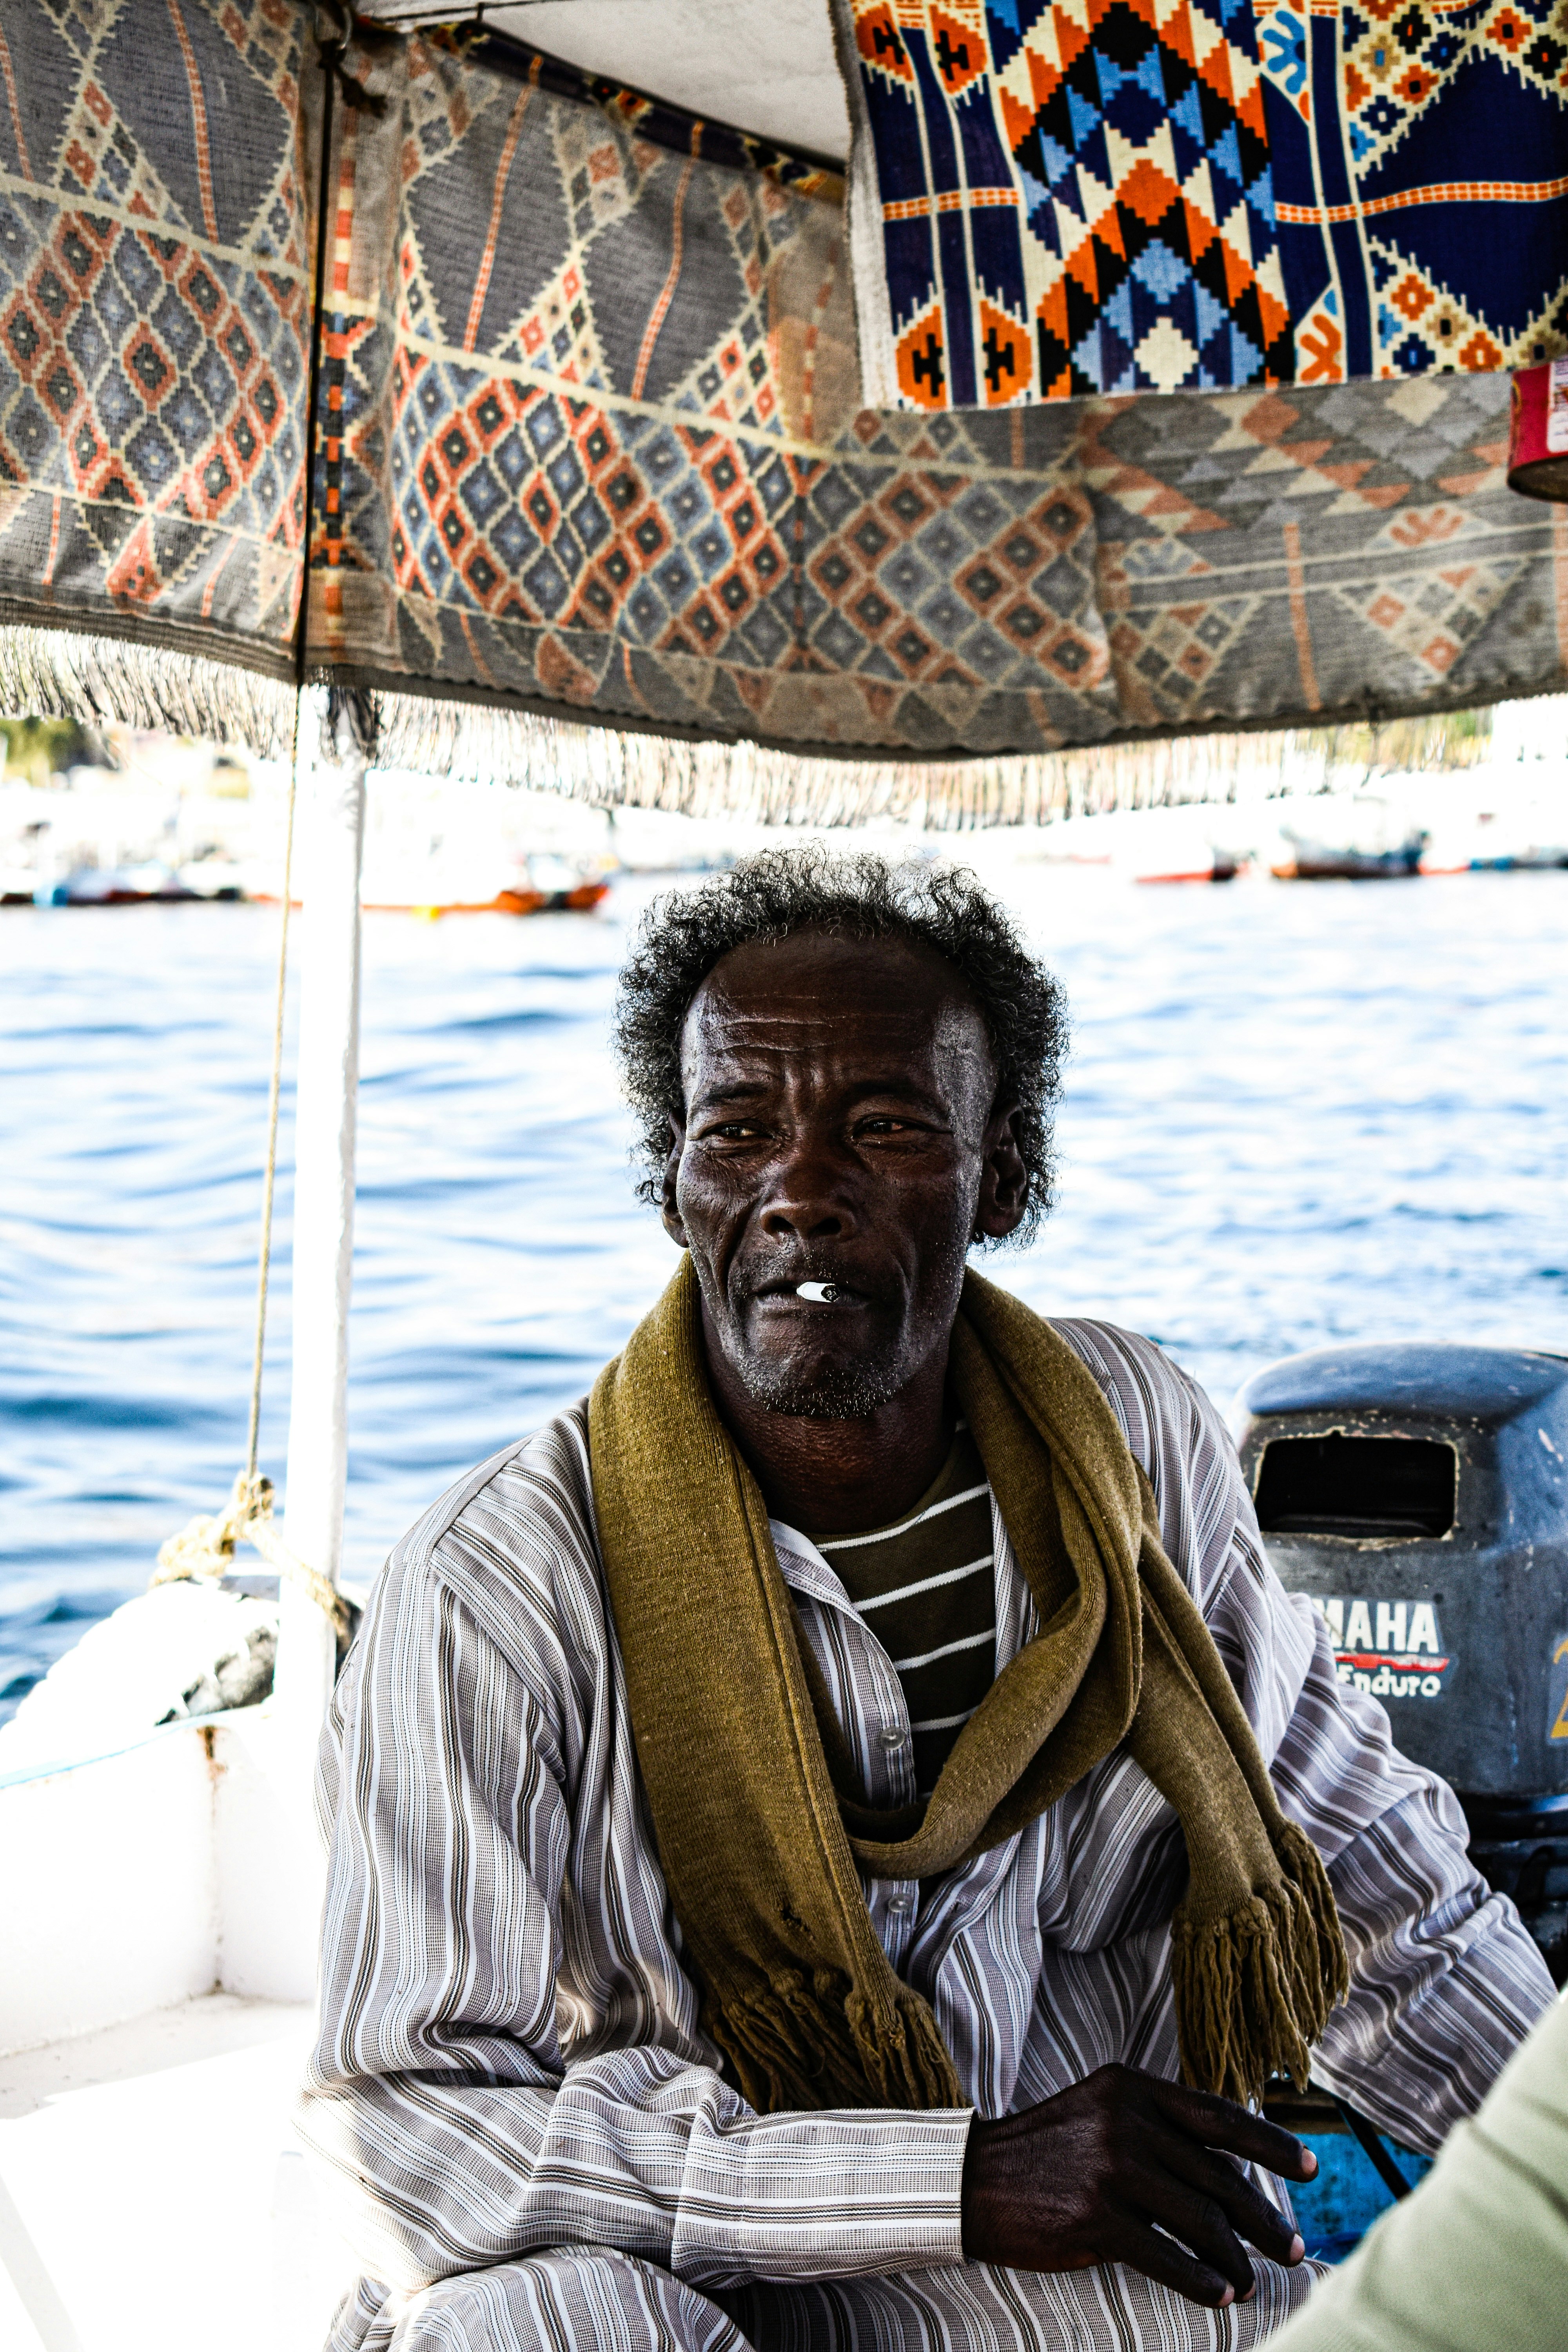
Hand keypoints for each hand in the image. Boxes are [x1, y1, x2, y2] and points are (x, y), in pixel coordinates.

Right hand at [960, 2064, 1317, 2306]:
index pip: (1219, 2115)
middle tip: (1289, 2246)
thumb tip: (1230, 2169)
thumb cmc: (1048, 2151)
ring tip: (1252, 2280)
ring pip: (1200, 2221)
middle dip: (1263, 2217)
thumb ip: (1158, 2127)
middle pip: (1218, 2176)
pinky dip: (1201, 2281)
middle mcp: (1127, 2122)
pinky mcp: (1096, 2218)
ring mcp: (1111, 2169)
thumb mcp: (1102, 2111)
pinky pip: (1166, 2257)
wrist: (973, 2178)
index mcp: (1133, 2088)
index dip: (1270, 2144)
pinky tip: (1219, 2295)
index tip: (1310, 2167)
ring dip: (1236, 2258)